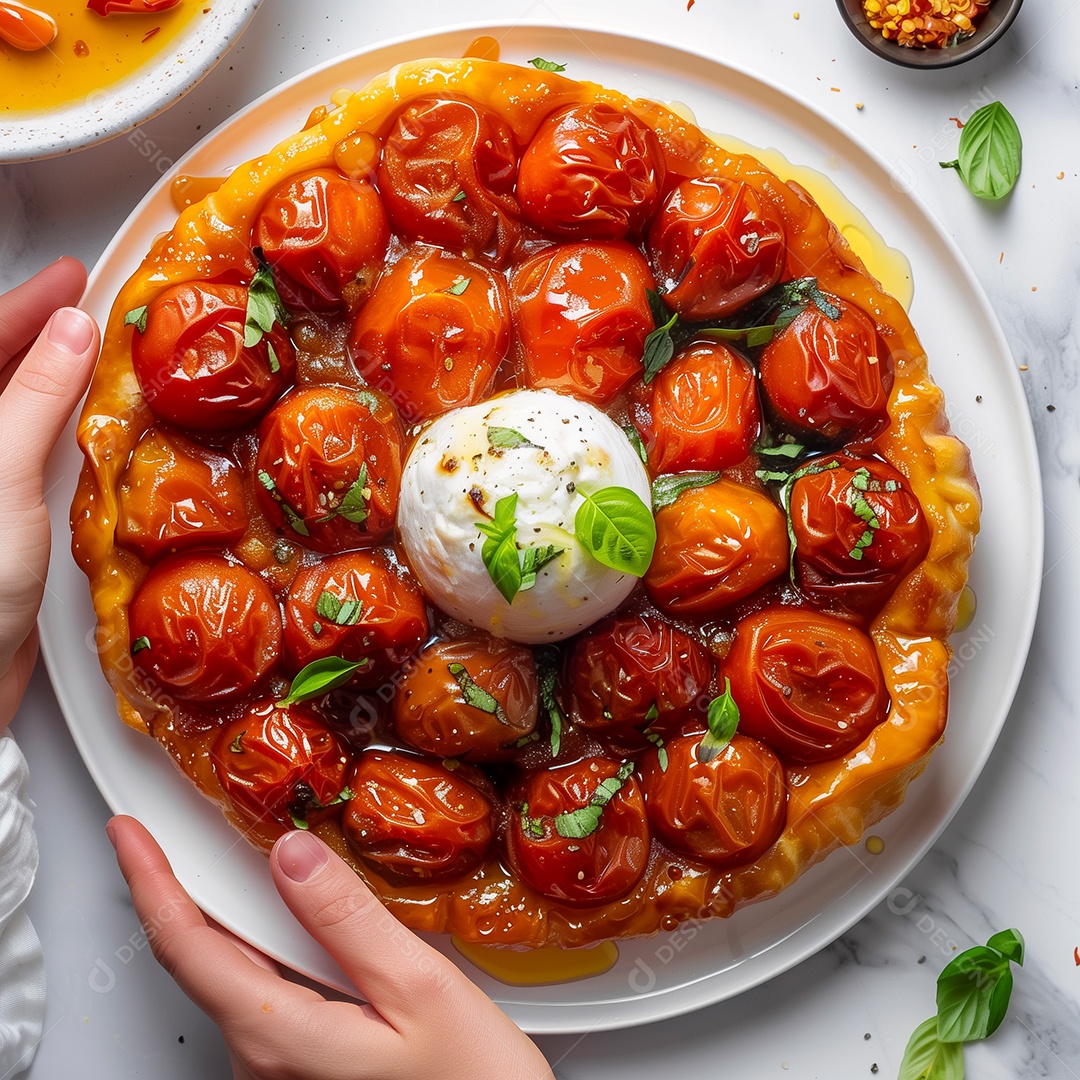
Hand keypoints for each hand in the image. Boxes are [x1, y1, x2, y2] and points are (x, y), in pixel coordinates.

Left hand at [0, 259, 99, 729]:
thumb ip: (35, 397)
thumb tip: (70, 333)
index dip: (19, 302)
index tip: (67, 277)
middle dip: (37, 331)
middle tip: (84, 302)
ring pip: (12, 411)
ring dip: (54, 379)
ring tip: (97, 350)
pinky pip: (31, 455)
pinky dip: (63, 430)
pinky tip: (89, 421)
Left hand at [108, 816, 555, 1079]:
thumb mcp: (419, 992)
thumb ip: (348, 922)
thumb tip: (292, 856)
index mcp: (277, 1037)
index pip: (186, 946)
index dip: (149, 881)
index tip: (127, 835)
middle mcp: (264, 1063)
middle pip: (205, 960)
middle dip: (186, 893)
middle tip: (181, 837)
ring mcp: (282, 1074)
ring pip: (240, 979)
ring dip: (237, 920)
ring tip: (251, 872)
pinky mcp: (306, 1073)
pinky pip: (268, 1000)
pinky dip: (270, 950)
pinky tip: (299, 927)